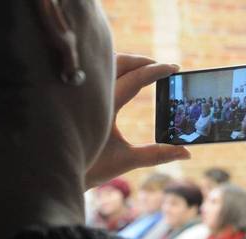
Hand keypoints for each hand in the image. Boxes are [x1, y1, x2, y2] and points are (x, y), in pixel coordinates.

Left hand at [85, 54, 189, 188]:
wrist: (58, 171)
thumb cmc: (90, 167)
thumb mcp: (126, 160)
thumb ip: (157, 154)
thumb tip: (187, 152)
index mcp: (104, 108)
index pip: (135, 78)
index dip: (157, 71)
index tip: (174, 68)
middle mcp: (90, 95)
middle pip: (118, 61)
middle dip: (142, 61)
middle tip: (161, 67)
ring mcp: (81, 93)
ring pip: (105, 64)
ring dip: (126, 62)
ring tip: (145, 69)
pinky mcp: (75, 95)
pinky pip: (96, 72)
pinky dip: (113, 70)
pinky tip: (124, 77)